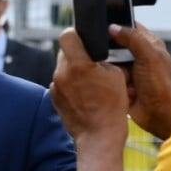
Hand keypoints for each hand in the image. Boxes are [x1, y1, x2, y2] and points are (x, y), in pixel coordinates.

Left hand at [50, 28, 128, 148]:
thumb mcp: (117, 76)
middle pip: (64, 52)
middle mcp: (62, 73)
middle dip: (76, 54)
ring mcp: (55, 86)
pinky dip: (69, 84)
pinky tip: (82, 94)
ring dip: (73, 70)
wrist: (99, 136)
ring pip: (62, 68)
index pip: (67, 35)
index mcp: (78, 64)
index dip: (75, 34)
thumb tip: (98, 53)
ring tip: (88, 82)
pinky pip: (60, 83)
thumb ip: (102, 60)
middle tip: (90, 62)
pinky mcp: (53, 97)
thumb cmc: (112, 107)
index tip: (82, 37)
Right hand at [109, 22, 170, 139]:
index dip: (118, 25)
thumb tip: (113, 27)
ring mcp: (130, 70)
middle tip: (110, 55)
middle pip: (115, 45)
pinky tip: (118, 85)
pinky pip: (109, 77)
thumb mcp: (149, 56)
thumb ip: (132, 38)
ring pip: (110, 61)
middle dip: (110, 51)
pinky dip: (111, 80)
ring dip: (112, 68)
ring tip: (120, 75)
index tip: (104, 27)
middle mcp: (138, 56)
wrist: (161, 115)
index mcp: (148, 44)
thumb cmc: (162, 85)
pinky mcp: (122, 84)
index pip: (130, 26)